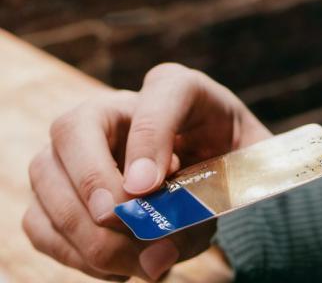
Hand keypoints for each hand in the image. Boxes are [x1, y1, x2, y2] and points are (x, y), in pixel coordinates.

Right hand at [24, 62, 270, 280]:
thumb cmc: (231, 164)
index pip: (163, 90)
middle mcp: (119, 108)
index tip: (151, 186)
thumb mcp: (248, 163)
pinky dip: (74, 253)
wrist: (216, 180)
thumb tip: (163, 249)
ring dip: (84, 231)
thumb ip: (221, 195)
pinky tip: (119, 266)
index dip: (151, 136)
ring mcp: (79, 148)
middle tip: (120, 223)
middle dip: (92, 182)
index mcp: (177, 88)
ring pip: (47, 177)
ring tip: (138, 263)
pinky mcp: (58, 190)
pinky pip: (40, 222)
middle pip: (75, 126)